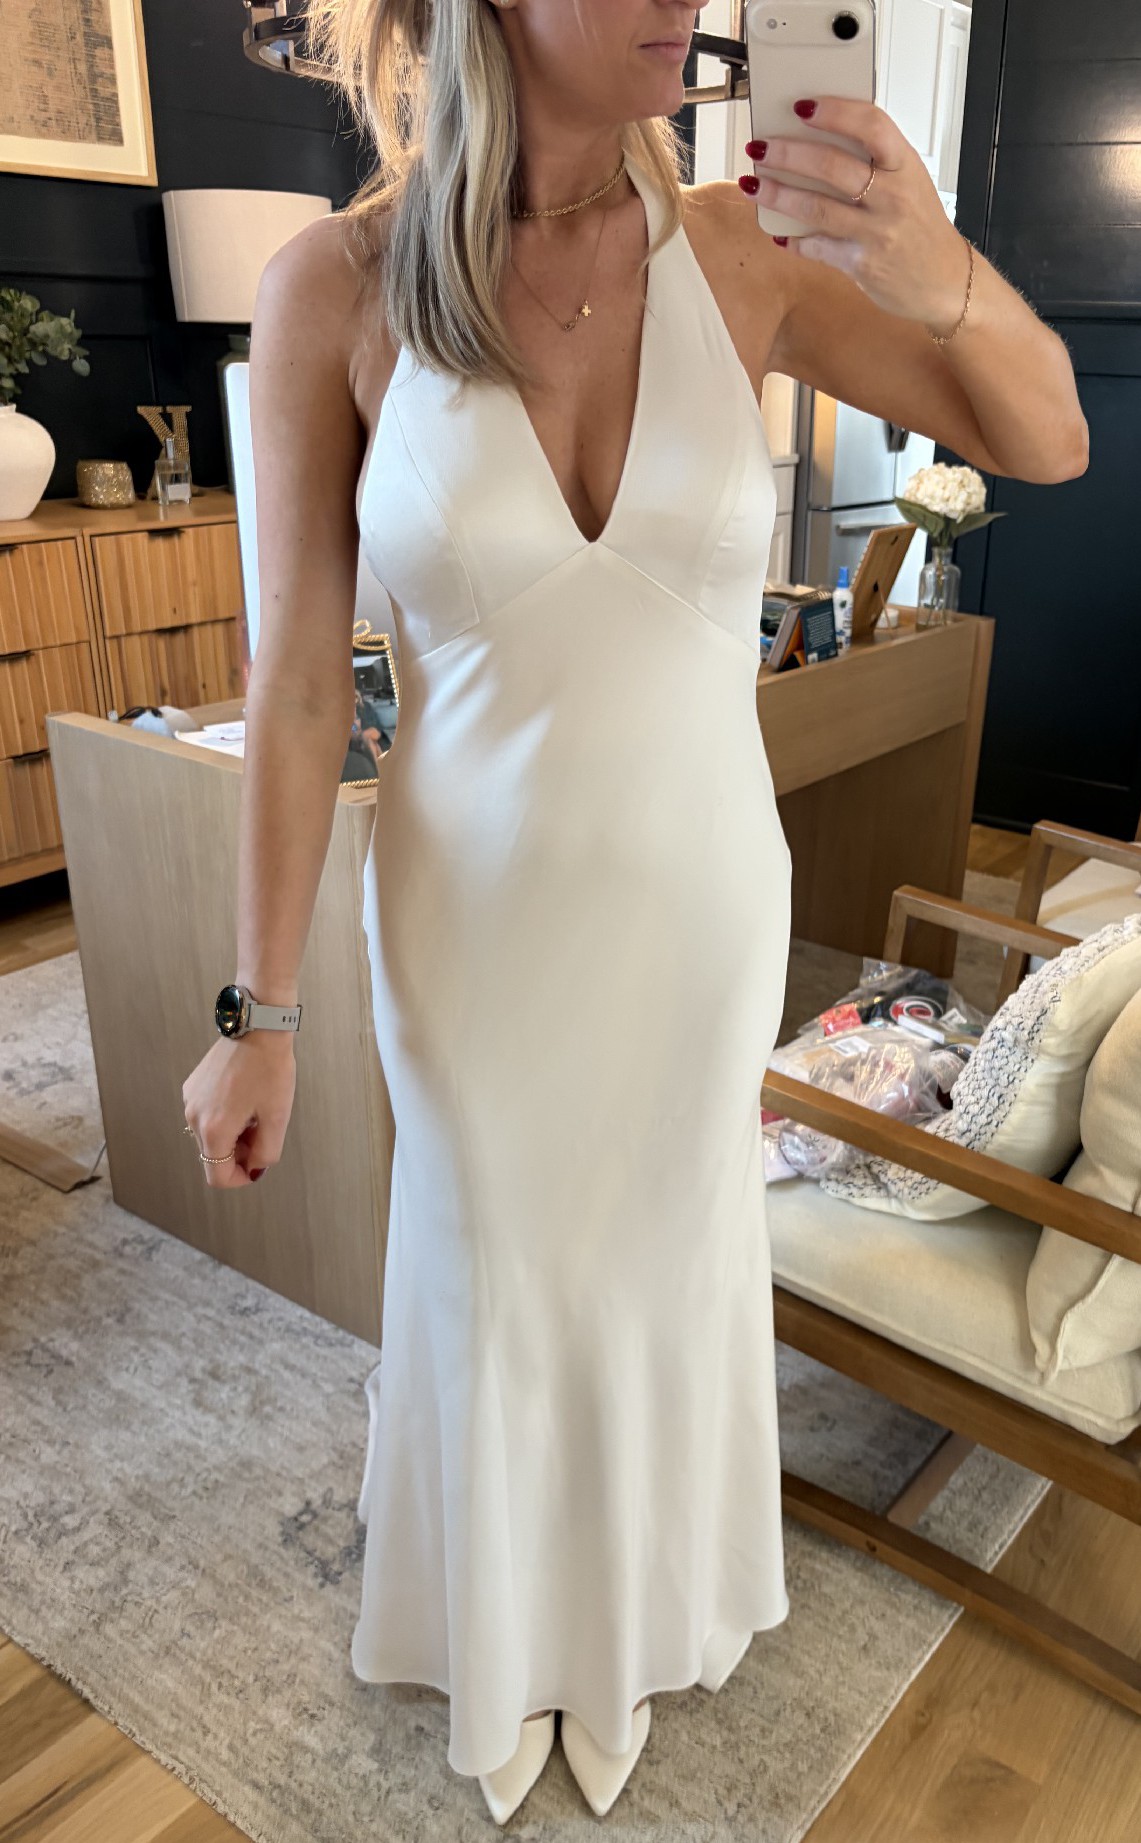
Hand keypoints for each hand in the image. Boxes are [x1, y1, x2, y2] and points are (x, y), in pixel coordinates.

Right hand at [182, 1032, 295, 1189]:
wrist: (257, 1028)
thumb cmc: (270, 1069)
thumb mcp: (277, 1118)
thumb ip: (266, 1153)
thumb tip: (254, 1168)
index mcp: (214, 1130)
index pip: (217, 1176)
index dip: (240, 1179)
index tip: (257, 1167)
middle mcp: (194, 1117)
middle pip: (213, 1157)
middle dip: (238, 1155)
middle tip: (263, 1134)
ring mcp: (190, 1101)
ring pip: (209, 1137)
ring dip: (231, 1136)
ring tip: (255, 1114)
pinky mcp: (192, 1087)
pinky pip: (205, 1116)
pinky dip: (223, 1118)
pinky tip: (243, 1100)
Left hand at [739, 96, 970, 334]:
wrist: (944, 279)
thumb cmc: (920, 226)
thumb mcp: (910, 181)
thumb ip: (875, 161)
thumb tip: (821, 139)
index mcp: (905, 165)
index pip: (871, 125)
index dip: (835, 112)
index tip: (803, 106)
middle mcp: (892, 196)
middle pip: (833, 166)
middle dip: (788, 154)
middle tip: (760, 147)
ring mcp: (876, 232)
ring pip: (817, 207)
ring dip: (778, 195)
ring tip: (753, 184)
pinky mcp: (862, 264)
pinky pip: (818, 247)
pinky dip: (795, 240)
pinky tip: (780, 234)